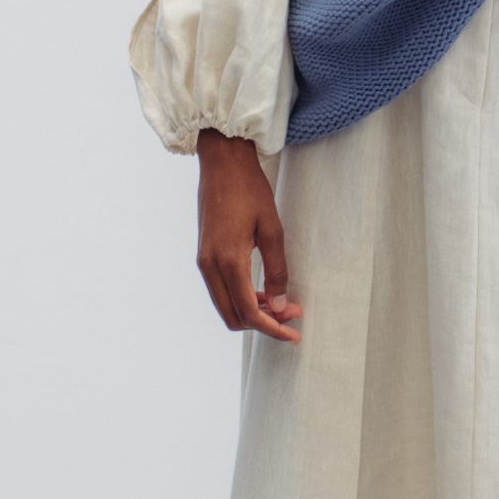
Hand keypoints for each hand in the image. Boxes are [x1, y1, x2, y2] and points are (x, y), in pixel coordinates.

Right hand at [195, 131, 302, 343]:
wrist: (222, 163)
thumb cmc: (250, 190)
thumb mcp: (272, 229)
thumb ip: (277, 269)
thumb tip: (279, 304)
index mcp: (228, 260)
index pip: (248, 311)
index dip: (272, 328)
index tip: (294, 335)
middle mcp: (210, 266)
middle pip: (234, 316)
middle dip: (264, 323)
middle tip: (292, 315)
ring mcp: (203, 261)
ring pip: (226, 305)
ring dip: (253, 311)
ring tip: (282, 303)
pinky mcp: (204, 255)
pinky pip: (221, 290)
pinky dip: (242, 297)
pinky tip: (264, 290)